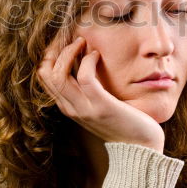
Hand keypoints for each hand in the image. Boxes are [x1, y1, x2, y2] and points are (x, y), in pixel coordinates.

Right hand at [37, 35, 164, 151]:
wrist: (141, 150)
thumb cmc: (124, 124)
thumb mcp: (99, 106)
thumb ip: (89, 91)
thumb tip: (86, 61)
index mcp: (68, 107)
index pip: (45, 77)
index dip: (50, 55)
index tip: (64, 40)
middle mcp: (71, 108)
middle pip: (46, 73)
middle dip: (55, 49)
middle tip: (71, 37)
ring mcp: (84, 109)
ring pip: (59, 74)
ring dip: (69, 52)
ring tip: (81, 42)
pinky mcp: (101, 106)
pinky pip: (85, 78)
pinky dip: (88, 61)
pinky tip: (96, 55)